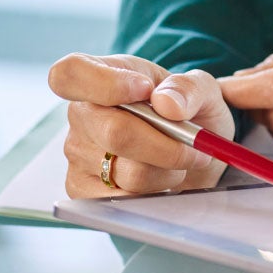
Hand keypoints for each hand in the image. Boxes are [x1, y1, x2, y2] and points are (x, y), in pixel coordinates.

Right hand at [47, 53, 232, 197]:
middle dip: (167, 146)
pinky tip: (161, 180)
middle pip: (115, 132)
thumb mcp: (201, 89)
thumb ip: (188, 88)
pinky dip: (156, 192)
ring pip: (130, 172)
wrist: (194, 152)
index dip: (104, 84)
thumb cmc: (189, 112)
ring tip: (176, 161)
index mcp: (99, 75)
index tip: (145, 91)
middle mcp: (81, 114)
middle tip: (196, 149)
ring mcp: (77, 153)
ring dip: (168, 171)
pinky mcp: (82, 189)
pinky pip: (125, 199)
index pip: (71, 74)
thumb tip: (166, 103)